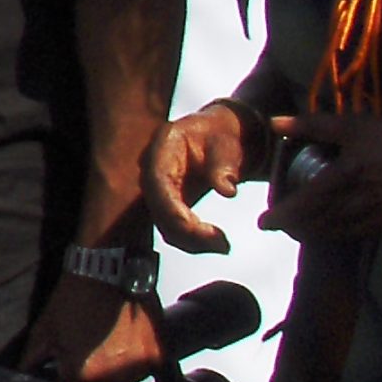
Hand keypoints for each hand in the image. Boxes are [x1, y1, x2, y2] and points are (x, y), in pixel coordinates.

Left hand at [18, 273, 163, 381]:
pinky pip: (148, 372)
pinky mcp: (158, 356)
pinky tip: (126, 344)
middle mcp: (112, 378)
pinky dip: (137, 364)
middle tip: (89, 358)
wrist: (109, 270)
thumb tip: (23, 378)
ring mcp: (138, 368)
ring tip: (107, 346)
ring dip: (116, 374)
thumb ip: (32, 360)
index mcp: (82, 375)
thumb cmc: (73, 298)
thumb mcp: (44, 328)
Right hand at [143, 103, 254, 253]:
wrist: (219, 137)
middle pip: (158, 209)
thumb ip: (224, 164)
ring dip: (191, 241)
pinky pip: (174, 228)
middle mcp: (153, 171)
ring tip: (223, 245)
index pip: (157, 182)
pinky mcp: (170, 204)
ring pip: (164, 224)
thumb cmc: (220, 136)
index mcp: (163, 149)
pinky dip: (193, 240)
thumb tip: (227, 190)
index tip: (197, 228)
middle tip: (221, 242)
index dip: (171, 208)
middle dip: (186, 232)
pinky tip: (217, 242)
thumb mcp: (226, 142)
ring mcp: (159, 190)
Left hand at [259, 111, 381, 240]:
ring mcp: (369, 219)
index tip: (263, 222)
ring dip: (309, 234)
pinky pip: (350, 235)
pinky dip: (331, 235)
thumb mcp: (354, 126)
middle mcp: (354, 205)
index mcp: (343, 180)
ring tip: (294, 228)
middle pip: (314, 225)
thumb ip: (312, 125)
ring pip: (331, 234)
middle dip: (292, 228)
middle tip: (275, 224)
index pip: (305, 205)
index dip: (282, 216)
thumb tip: (274, 122)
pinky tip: (325, 230)